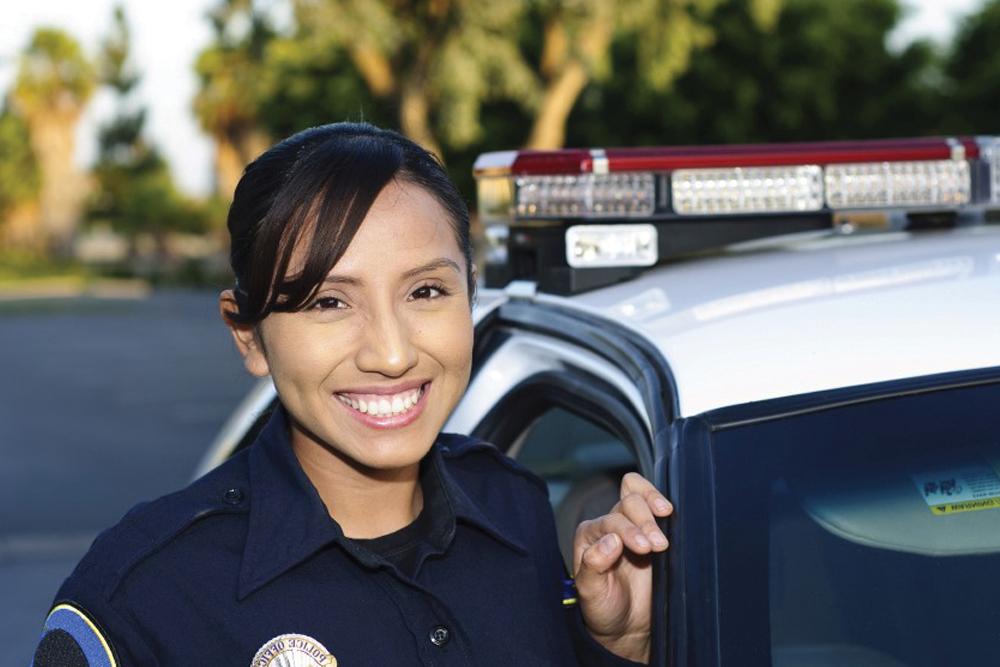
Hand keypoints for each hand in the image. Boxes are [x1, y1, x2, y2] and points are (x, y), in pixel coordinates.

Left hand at [572, 472, 672, 663]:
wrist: (625, 626)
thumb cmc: (603, 607)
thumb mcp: (590, 593)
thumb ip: (593, 566)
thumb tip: (610, 540)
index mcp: (590, 536)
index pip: (611, 520)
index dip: (627, 531)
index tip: (644, 549)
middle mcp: (609, 526)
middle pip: (628, 503)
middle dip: (645, 522)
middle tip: (659, 547)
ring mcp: (631, 527)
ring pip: (639, 497)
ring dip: (654, 509)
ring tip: (665, 535)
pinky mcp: (651, 533)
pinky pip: (654, 507)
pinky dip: (662, 507)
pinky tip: (671, 517)